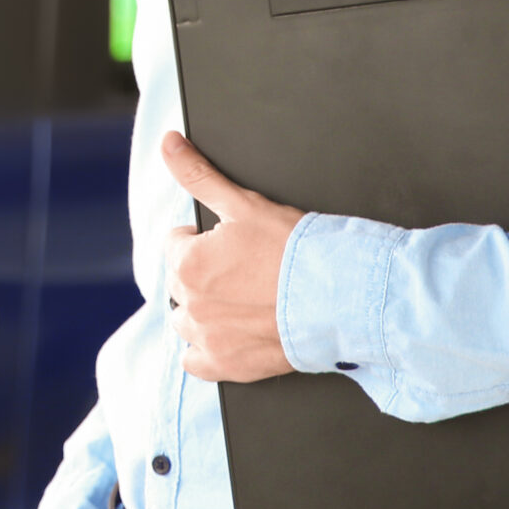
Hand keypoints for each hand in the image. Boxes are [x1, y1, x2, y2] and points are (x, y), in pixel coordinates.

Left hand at [161, 130, 301, 383]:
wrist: (340, 296)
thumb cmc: (295, 249)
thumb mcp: (243, 203)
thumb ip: (198, 174)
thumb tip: (168, 142)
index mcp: (188, 263)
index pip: (176, 244)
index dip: (204, 239)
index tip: (233, 244)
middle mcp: (191, 304)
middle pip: (180, 281)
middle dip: (202, 272)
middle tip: (243, 270)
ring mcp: (207, 339)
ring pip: (186, 320)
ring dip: (202, 309)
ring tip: (239, 299)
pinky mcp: (227, 366)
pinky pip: (195, 362)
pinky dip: (205, 350)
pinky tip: (228, 334)